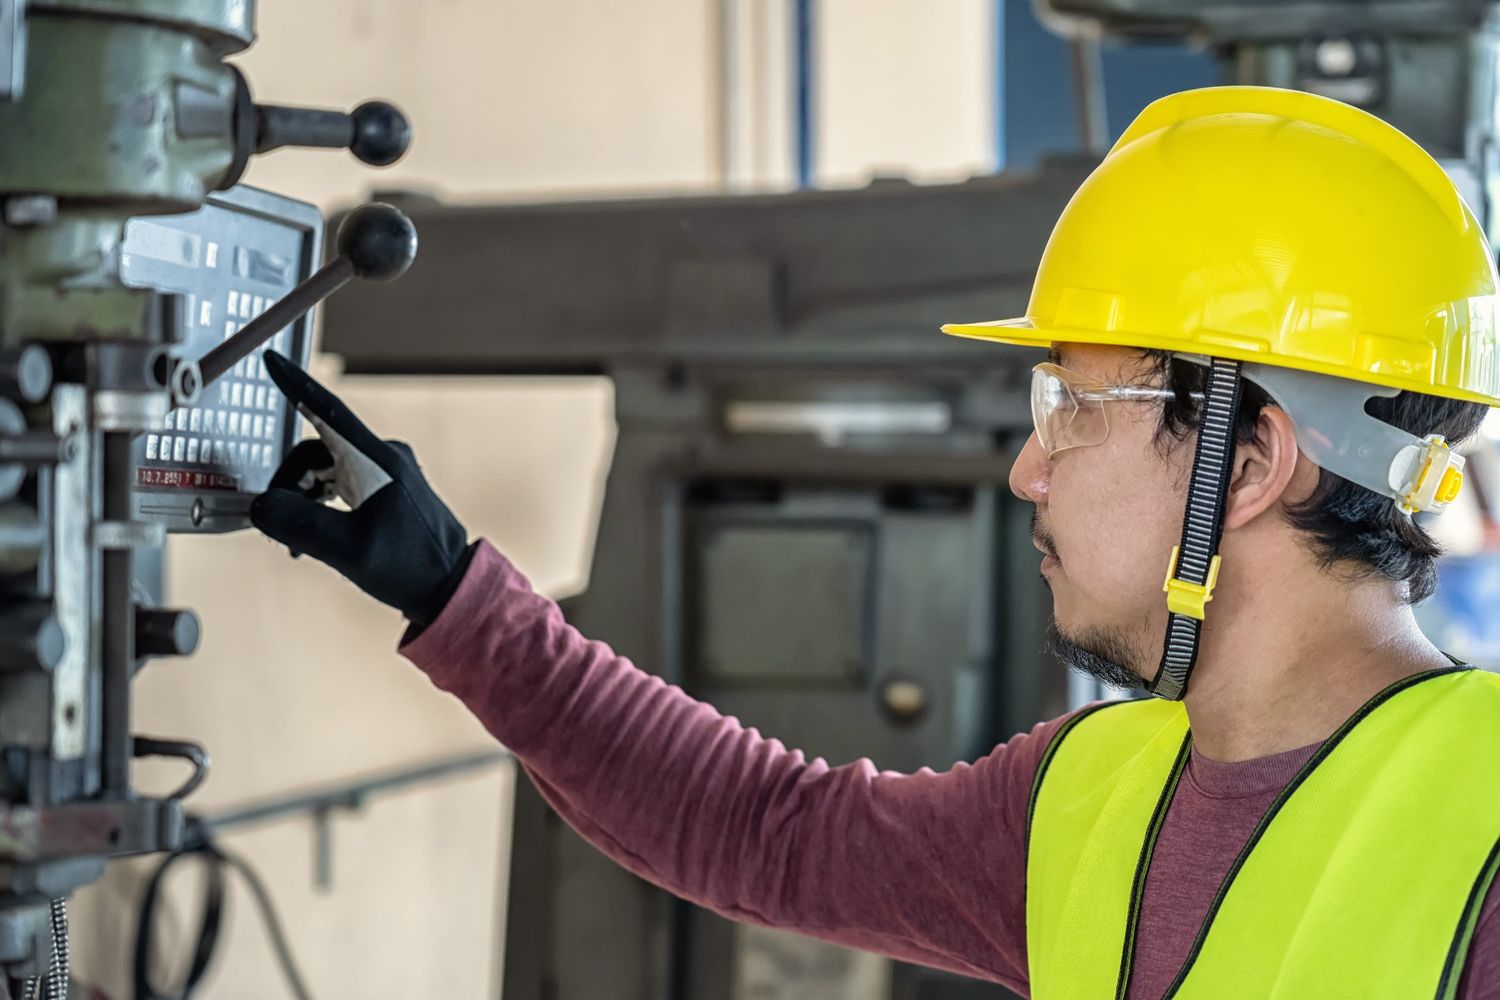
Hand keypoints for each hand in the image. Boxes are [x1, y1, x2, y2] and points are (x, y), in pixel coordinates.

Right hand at [250, 351, 473, 626]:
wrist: (450, 585)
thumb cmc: (408, 567)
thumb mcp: (345, 550)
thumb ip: (298, 524)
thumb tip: (261, 506)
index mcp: (376, 460)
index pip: (327, 410)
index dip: (296, 385)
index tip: (272, 361)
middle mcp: (383, 456)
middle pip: (314, 450)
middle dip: (288, 485)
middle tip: (277, 527)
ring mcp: (387, 470)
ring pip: (324, 469)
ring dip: (302, 500)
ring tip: (296, 543)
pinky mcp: (388, 487)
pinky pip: (340, 482)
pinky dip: (319, 504)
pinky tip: (312, 538)